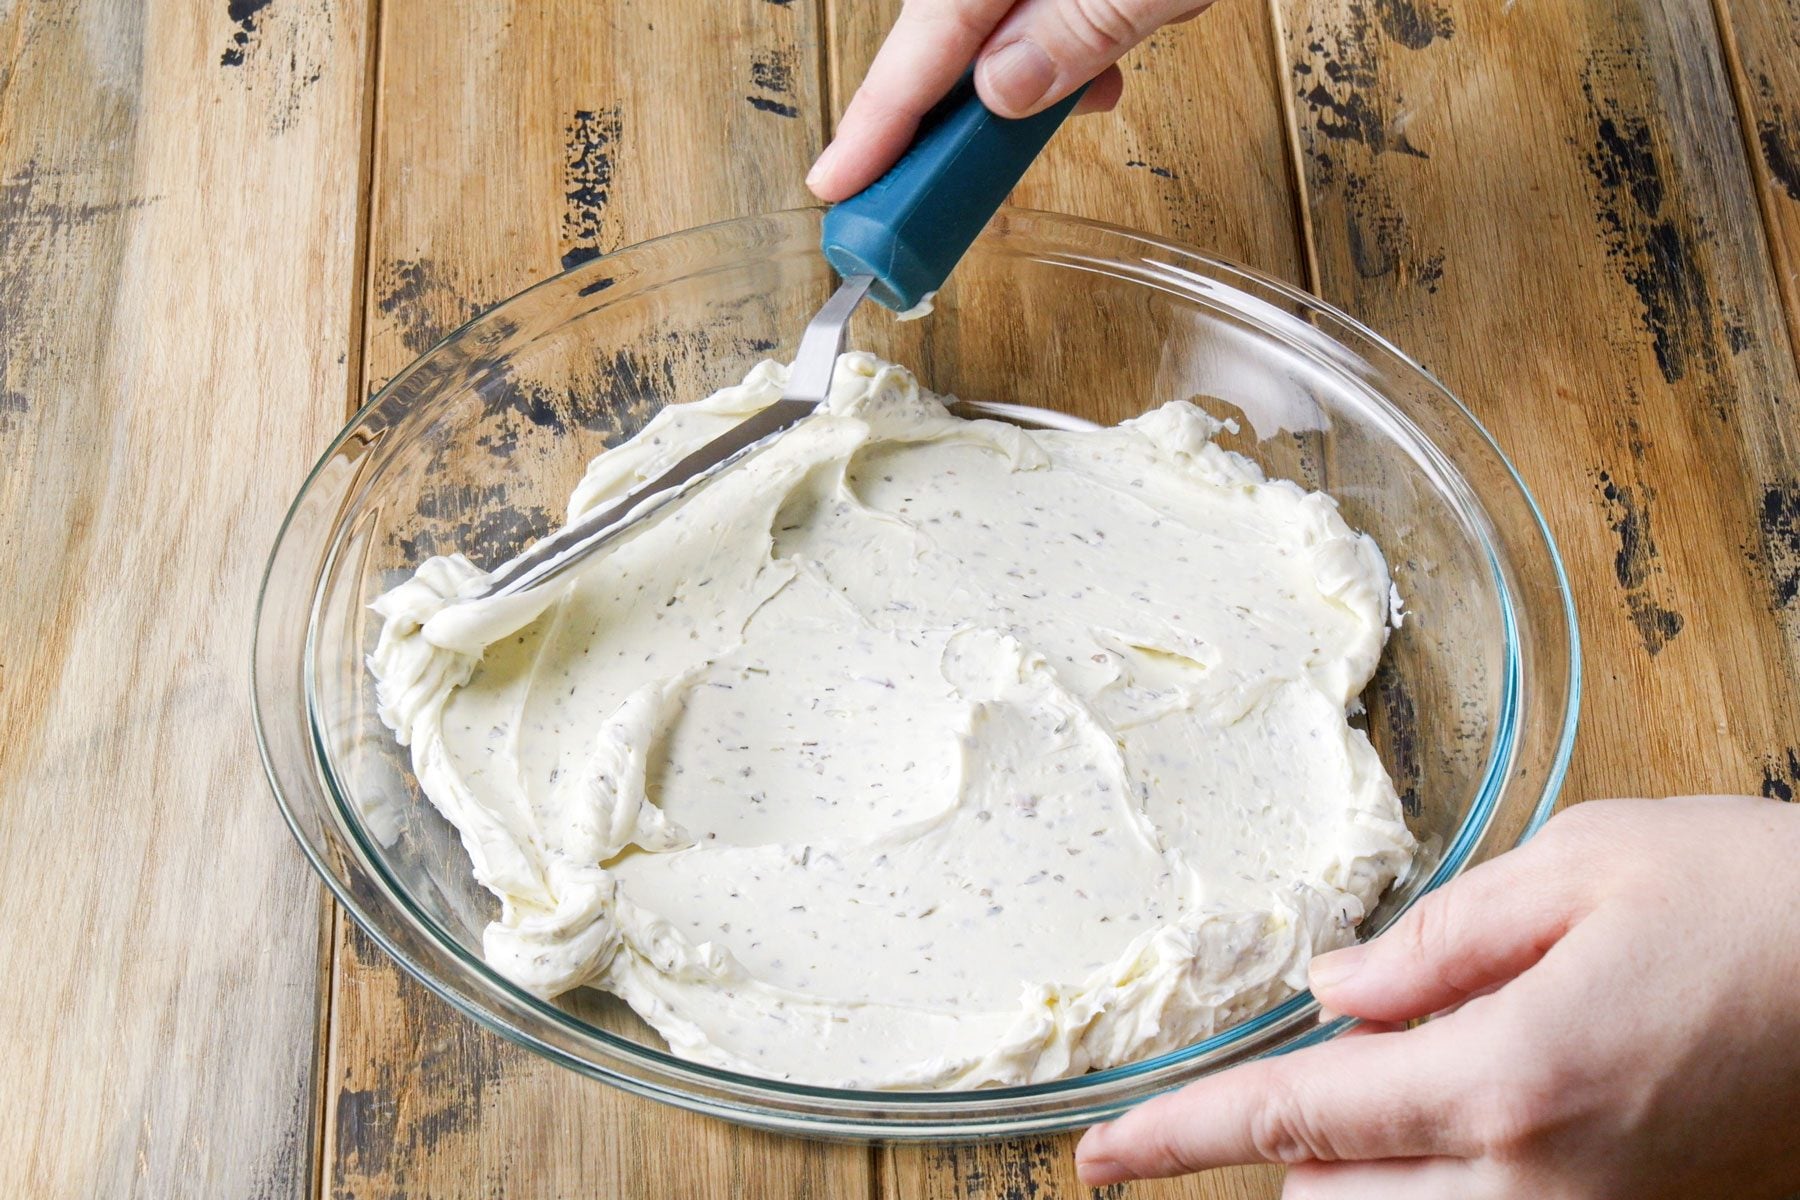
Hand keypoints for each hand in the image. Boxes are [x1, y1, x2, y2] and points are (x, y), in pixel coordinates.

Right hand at [806, 0, 1217, 200]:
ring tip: (1064, 111)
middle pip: (947, 31)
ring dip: (1022, 76)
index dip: (876, 120)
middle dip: (944, 105)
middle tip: (922, 192)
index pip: (923, 40)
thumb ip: (1081, 24)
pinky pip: (1044, 3)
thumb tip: (999, 92)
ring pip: (995, 21)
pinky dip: (1067, 42)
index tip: (834, 182)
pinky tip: (1102, 65)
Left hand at [1075, 796, 1799, 1198]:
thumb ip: (1434, 942)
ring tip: (1428, 1070)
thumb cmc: (1754, 899)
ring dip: (1366, 1174)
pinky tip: (1490, 1105)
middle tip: (1352, 1048)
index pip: (1296, 1120)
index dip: (1179, 1140)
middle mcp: (1540, 1183)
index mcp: (1507, 1078)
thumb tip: (1332, 990)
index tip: (1099, 1159)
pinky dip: (1447, 1188)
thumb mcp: (1578, 869)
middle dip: (1298, 1142)